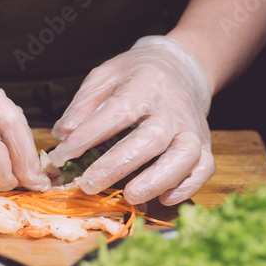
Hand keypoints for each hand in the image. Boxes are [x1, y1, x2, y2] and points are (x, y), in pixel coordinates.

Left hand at [47, 36, 214, 204]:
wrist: (180, 68)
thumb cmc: (136, 76)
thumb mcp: (104, 77)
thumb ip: (83, 105)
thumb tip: (64, 134)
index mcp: (144, 86)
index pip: (116, 112)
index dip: (88, 136)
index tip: (61, 156)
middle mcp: (172, 109)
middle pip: (150, 139)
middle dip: (118, 165)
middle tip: (88, 184)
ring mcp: (191, 128)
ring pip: (184, 157)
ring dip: (157, 180)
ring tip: (130, 196)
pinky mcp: (204, 145)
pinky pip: (203, 169)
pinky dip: (187, 187)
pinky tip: (163, 198)